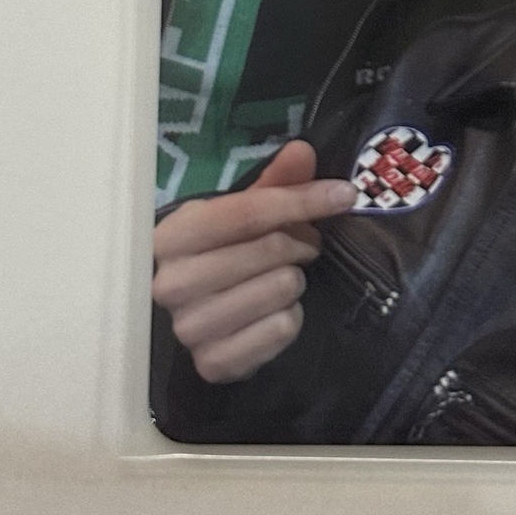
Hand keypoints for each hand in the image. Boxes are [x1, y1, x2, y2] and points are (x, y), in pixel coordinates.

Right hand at [152, 139, 357, 383]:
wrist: (202, 320)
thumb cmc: (223, 255)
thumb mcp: (241, 213)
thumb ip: (275, 182)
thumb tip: (301, 150)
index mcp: (172, 236)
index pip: (248, 212)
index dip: (303, 199)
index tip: (344, 194)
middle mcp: (171, 283)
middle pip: (270, 249)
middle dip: (301, 243)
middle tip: (304, 246)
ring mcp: (189, 328)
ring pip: (281, 287)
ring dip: (294, 281)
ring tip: (281, 279)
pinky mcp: (213, 364)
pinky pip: (282, 328)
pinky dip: (290, 318)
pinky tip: (273, 312)